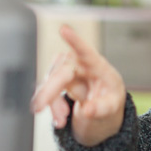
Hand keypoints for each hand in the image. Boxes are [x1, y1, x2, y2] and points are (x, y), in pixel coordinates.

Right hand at [29, 25, 127, 146]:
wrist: (101, 103)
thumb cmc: (108, 98)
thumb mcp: (111, 107)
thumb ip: (101, 108)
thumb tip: (88, 111)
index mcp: (98, 66)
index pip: (86, 51)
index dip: (74, 40)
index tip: (63, 30)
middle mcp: (79, 64)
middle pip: (61, 72)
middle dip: (49, 90)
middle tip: (39, 107)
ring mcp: (66, 70)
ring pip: (50, 83)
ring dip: (51, 103)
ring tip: (62, 120)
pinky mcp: (56, 78)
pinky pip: (46, 91)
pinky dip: (50, 106)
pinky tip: (58, 118)